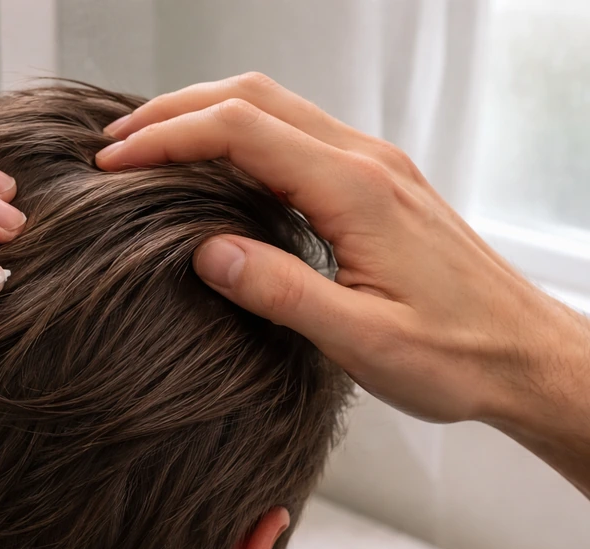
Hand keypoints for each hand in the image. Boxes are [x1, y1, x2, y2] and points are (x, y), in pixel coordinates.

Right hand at [97, 73, 589, 497]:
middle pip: (253, 97)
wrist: (526, 357)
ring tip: (152, 146)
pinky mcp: (378, 186)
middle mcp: (366, 163)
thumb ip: (279, 291)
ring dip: (207, 116)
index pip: (241, 133)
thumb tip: (204, 251)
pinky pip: (297, 136)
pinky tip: (218, 169)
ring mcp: (374, 169)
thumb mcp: (360, 340)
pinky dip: (242, 138)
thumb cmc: (457, 356)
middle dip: (176, 110)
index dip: (169, 140)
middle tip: (119, 140)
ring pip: (276, 109)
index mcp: (356, 191)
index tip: (116, 162)